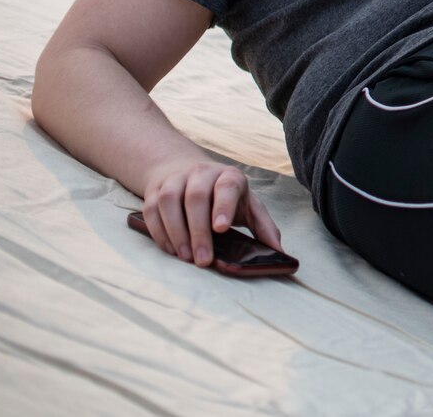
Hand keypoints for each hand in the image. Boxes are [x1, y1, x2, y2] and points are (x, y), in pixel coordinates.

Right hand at [139, 157, 283, 268]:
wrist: (189, 173)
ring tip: (185, 257)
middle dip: (199, 231)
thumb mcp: (248, 207)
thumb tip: (280, 254)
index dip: (223, 207)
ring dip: (176, 232)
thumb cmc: (225, 196)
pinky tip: (170, 249)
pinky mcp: (156, 190)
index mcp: (229, 176)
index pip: (227, 187)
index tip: (221, 229)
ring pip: (171, 202)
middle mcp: (202, 173)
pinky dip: (159, 231)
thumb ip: (263, 228)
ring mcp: (176, 179)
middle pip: (197, 198)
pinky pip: (152, 209)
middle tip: (203, 260)